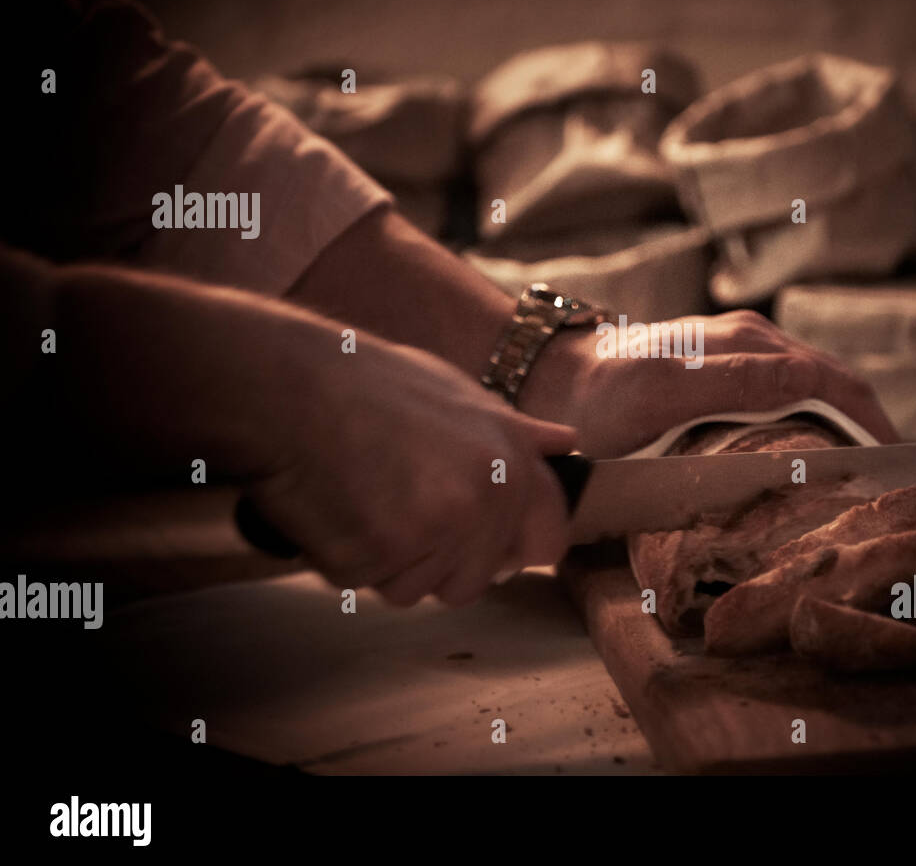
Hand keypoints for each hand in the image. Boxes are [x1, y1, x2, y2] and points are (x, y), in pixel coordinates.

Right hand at [243, 335, 576, 606]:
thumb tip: (567, 443)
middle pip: (475, 580)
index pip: (548, 542)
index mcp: (512, 462)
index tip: (479, 536)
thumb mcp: (460, 394)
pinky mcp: (381, 556)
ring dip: (390, 562)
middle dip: (438, 560)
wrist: (288, 388)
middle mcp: (485, 500)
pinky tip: (336, 506)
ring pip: (420, 590)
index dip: (513, 547)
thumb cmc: (369, 386)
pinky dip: (348, 559)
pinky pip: (370, 584)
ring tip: (364, 497)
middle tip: (395, 503)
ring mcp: (435, 531)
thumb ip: (515, 432)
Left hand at [518, 309, 899, 457]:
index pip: (838, 385)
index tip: (897, 472)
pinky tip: (814, 457)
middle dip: (871, 429)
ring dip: (845, 428)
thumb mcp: (663, 393)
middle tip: (889, 486)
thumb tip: (808, 380)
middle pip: (837, 385)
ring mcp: (741, 350)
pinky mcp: (727, 366)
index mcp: (749, 345)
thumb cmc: (600, 400)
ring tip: (862, 479)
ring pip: (817, 389)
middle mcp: (754, 340)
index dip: (873, 427)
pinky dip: (814, 423)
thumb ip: (736, 382)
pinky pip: (790, 393)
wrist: (551, 377)